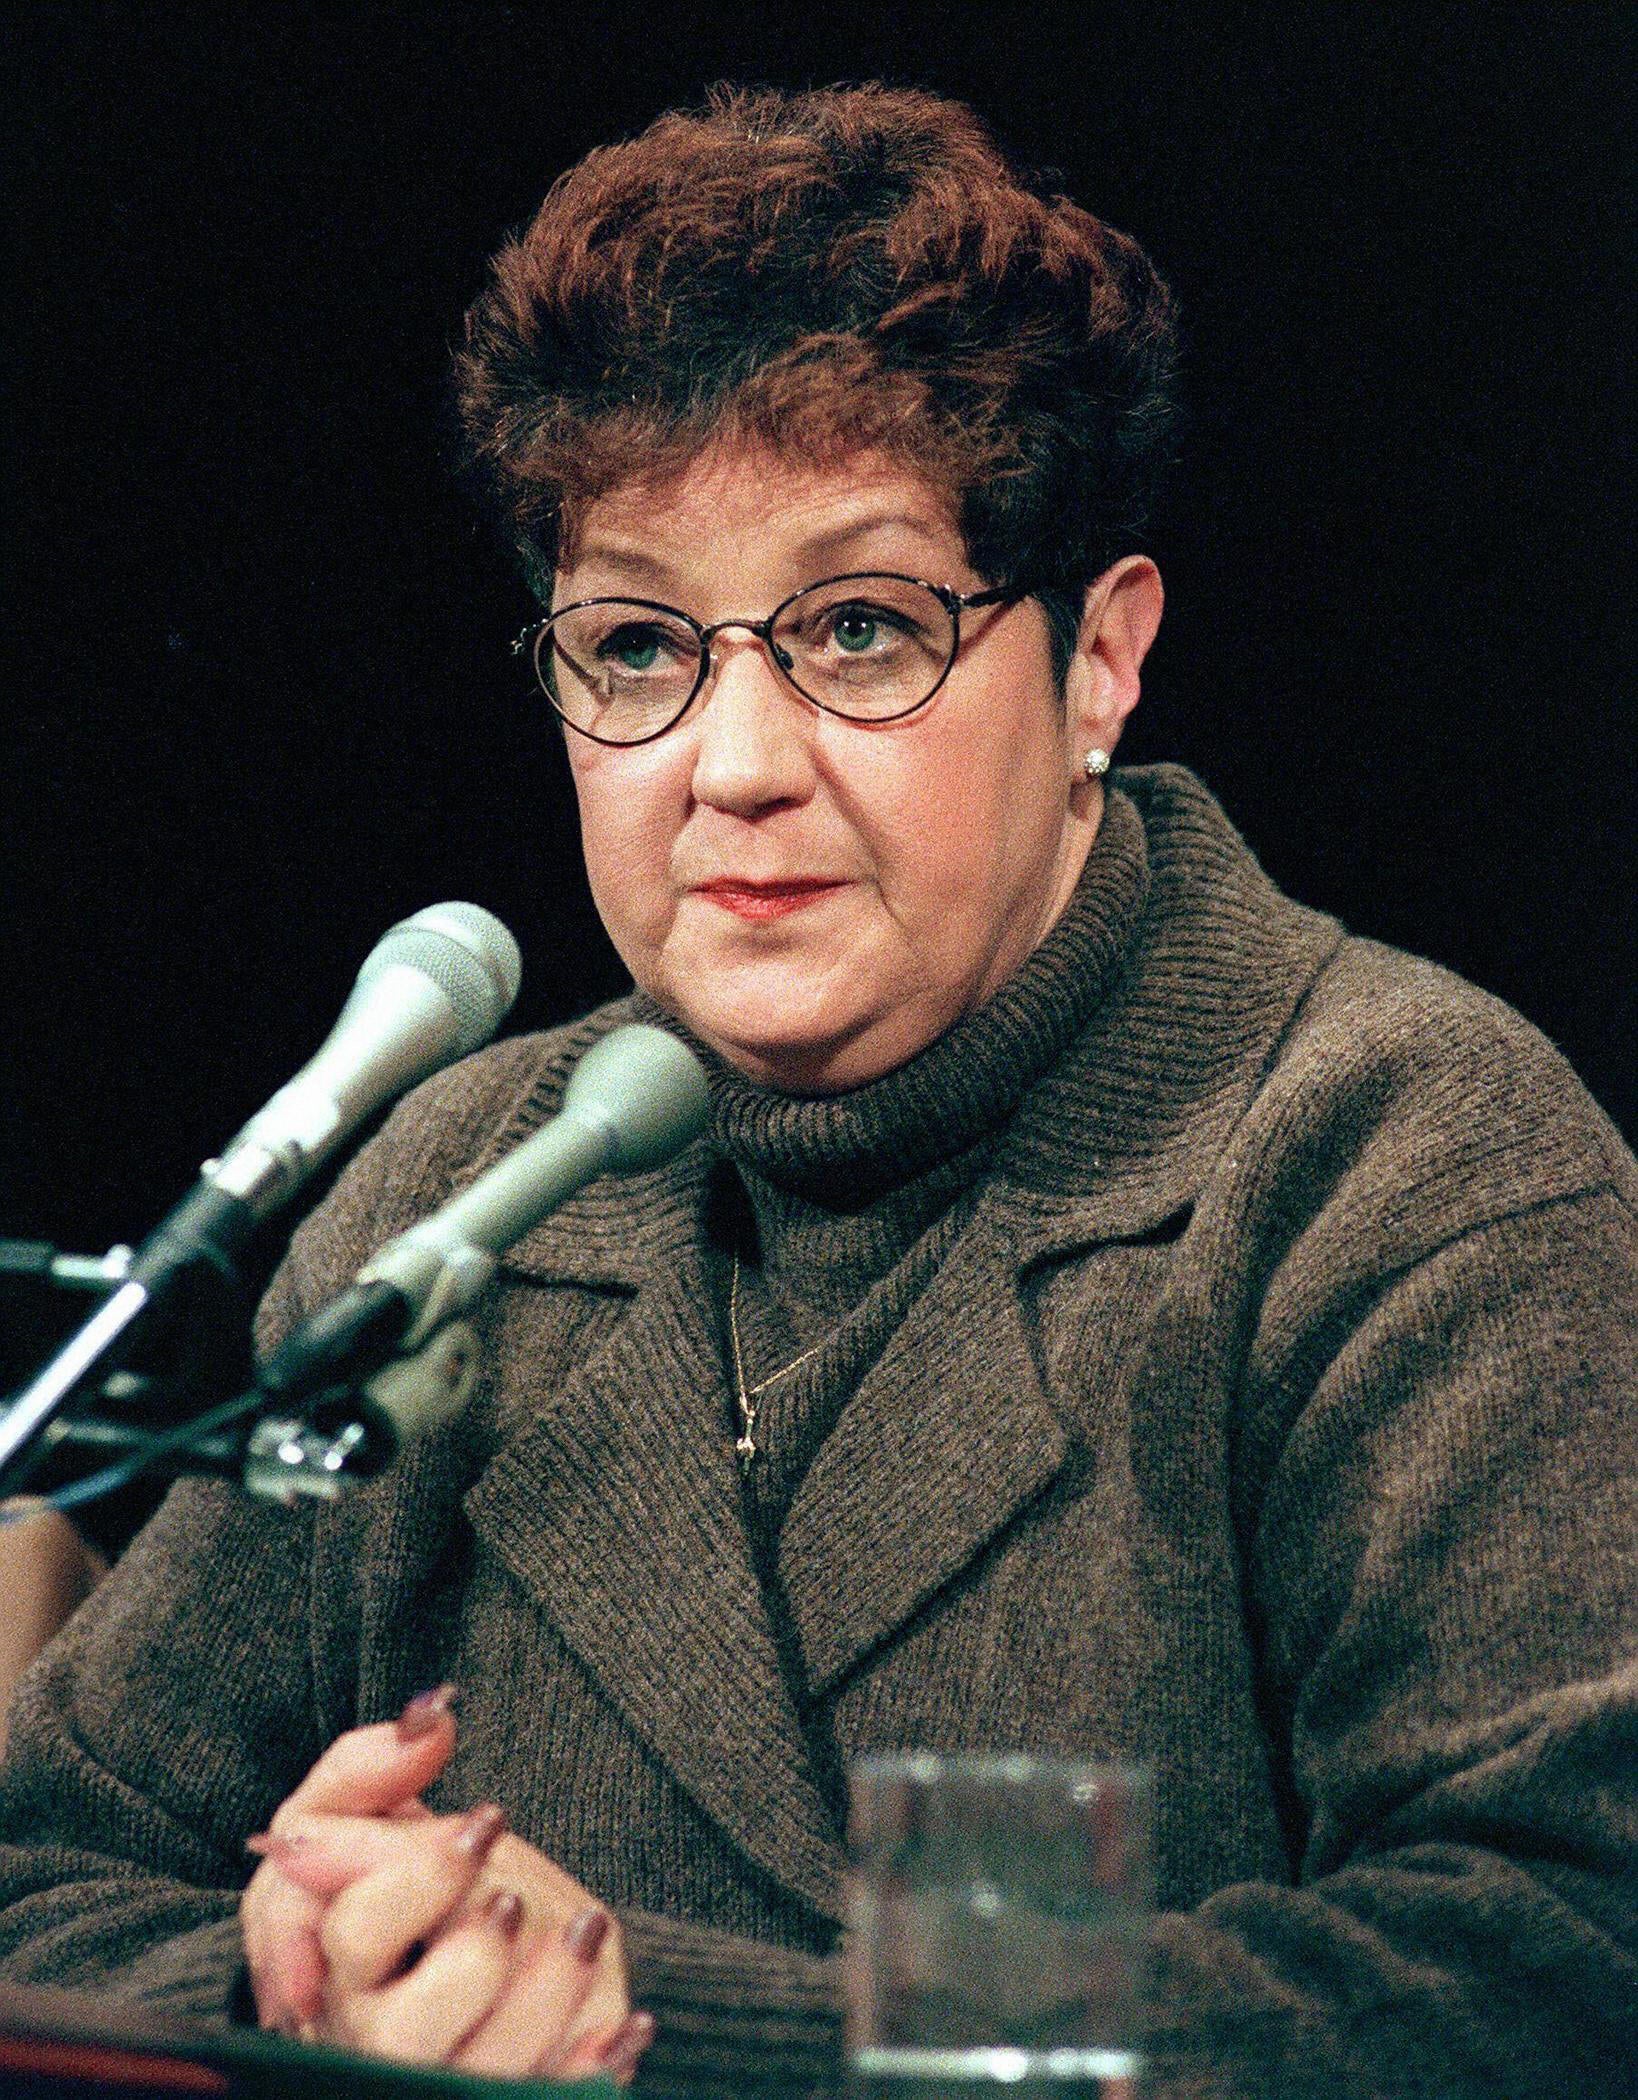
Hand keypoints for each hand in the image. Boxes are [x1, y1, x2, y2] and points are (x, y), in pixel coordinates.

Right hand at [239, 1687, 651, 2081]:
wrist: (469, 1947)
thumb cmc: (402, 1887)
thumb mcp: (361, 1817)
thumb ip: (371, 1766)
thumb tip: (432, 1718)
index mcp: (338, 1969)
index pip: (357, 1932)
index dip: (421, 1874)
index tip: (483, 1822)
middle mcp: (381, 2044)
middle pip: (407, 2031)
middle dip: (474, 1958)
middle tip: (515, 1900)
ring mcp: (448, 2082)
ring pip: (489, 2077)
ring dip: (550, 1998)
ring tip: (588, 1930)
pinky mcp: (515, 2096)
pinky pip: (554, 2096)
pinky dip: (597, 2066)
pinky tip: (629, 2026)